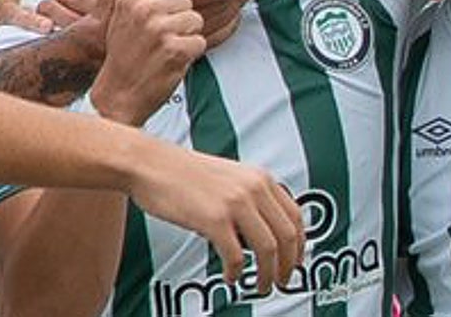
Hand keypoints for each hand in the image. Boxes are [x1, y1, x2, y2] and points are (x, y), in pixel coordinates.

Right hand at [91, 0, 258, 124]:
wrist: (118, 95)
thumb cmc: (125, 57)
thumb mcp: (124, 17)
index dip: (170, 10)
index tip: (156, 27)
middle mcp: (144, 9)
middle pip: (187, 3)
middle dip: (180, 23)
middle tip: (160, 43)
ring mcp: (159, 29)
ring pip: (196, 21)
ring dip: (186, 39)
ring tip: (164, 53)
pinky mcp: (175, 50)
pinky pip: (200, 42)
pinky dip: (191, 56)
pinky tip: (170, 63)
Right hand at [127, 142, 303, 291]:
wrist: (151, 163)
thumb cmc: (184, 173)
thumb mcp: (230, 176)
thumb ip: (251, 196)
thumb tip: (266, 230)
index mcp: (260, 178)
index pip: (296, 216)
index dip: (299, 245)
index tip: (294, 262)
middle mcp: (253, 188)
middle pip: (287, 236)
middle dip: (288, 266)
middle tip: (282, 281)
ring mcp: (235, 203)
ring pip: (268, 249)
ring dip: (267, 274)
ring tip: (260, 286)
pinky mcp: (214, 219)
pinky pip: (236, 257)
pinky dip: (236, 273)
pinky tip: (230, 277)